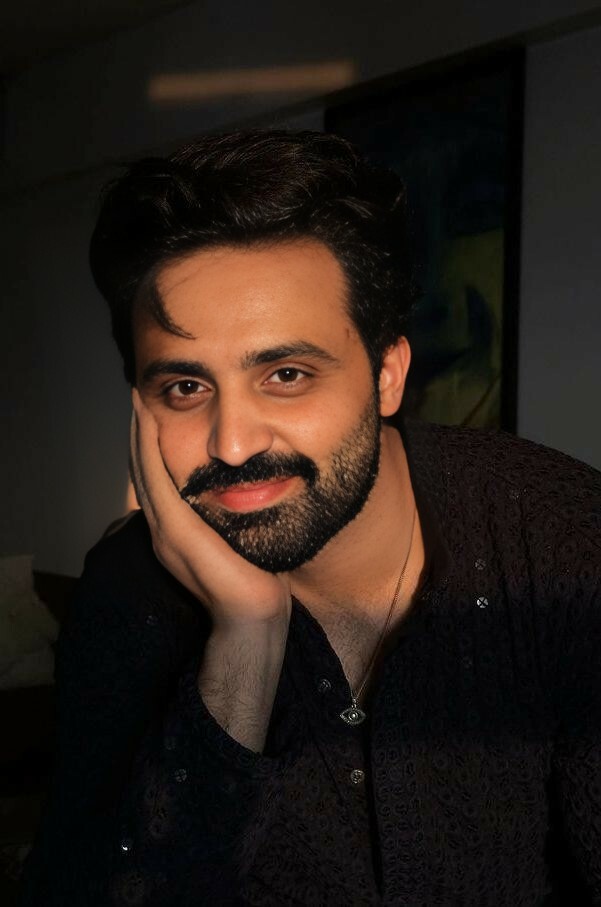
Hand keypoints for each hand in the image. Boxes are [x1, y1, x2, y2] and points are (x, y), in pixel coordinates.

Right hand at [130, 389, 291, 629]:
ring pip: (144, 470)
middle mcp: (163, 529)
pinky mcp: (176, 532)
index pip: (159, 481)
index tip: (154, 415)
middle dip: (140, 434)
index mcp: (177, 532)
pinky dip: (148, 448)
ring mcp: (166, 531)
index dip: (152, 448)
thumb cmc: (258, 583)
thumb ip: (234, 518)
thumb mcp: (241, 541)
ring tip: (139, 401)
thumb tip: (249, 493)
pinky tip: (148, 422)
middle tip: (139, 398)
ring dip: (139, 434)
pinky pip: (156, 479)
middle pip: (144, 471)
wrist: (255, 620)